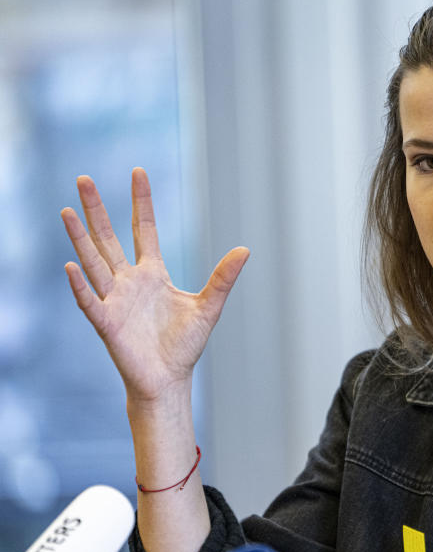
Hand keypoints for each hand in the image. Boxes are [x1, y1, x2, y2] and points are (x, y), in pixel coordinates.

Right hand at [61, 168, 248, 402]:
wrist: (169, 380)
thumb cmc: (184, 345)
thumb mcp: (210, 306)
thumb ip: (224, 278)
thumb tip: (245, 249)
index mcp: (153, 274)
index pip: (143, 229)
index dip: (141, 202)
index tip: (139, 171)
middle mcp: (129, 282)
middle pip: (108, 238)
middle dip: (97, 209)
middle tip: (83, 178)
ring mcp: (115, 300)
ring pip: (93, 262)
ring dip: (80, 238)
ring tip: (67, 211)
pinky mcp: (107, 323)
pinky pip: (91, 300)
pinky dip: (81, 285)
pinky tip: (71, 266)